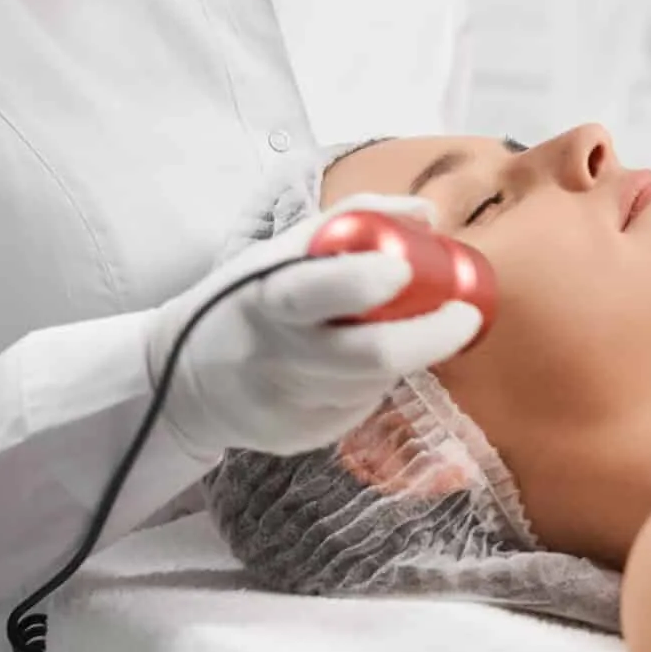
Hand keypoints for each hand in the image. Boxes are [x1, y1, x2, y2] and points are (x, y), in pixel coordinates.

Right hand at [148, 194, 483, 458]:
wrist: (185, 381)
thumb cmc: (246, 301)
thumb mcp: (280, 252)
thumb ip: (352, 221)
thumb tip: (428, 213)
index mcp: (270, 298)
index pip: (320, 291)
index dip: (367, 281)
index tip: (407, 270)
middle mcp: (280, 356)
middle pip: (372, 355)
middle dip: (431, 335)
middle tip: (465, 315)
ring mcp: (293, 405)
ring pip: (376, 380)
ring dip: (400, 354)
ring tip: (389, 331)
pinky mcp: (305, 438)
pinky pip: (360, 405)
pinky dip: (371, 382)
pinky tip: (350, 369)